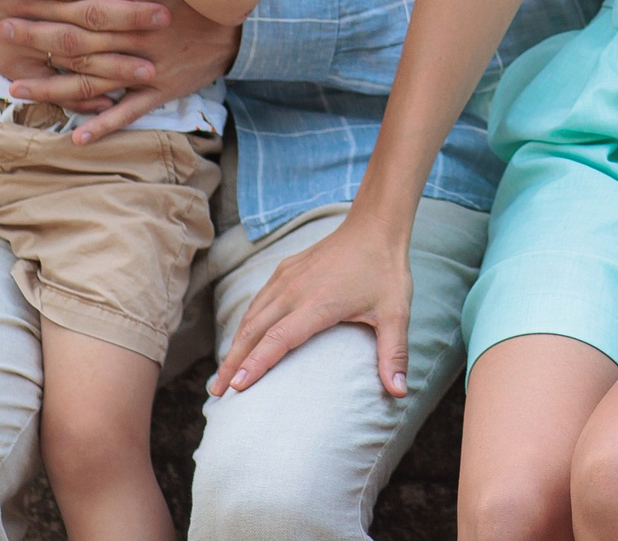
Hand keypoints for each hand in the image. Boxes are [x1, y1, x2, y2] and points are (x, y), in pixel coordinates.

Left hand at [0, 0, 240, 143]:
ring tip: (15, 86)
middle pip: (80, 30)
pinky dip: (103, 124)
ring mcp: (150, 63)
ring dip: (54, 84)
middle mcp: (140, 29)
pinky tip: (74, 136)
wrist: (245, 24)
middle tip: (1, 25)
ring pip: (96, 76)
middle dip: (38, 28)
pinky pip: (130, 110)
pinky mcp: (162, 89)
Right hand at [0, 0, 161, 105]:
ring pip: (72, 50)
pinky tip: (105, 103)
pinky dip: (74, 93)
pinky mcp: (7, 63)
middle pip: (89, 9)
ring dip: (112, 62)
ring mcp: (19, 35)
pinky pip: (45, 82)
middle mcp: (31, 2)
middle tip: (167, 17)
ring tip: (150, 69)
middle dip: (130, 15)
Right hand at [210, 214, 414, 398]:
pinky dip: (245, 324)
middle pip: (254, 331)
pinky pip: (258, 301)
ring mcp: (287, 278)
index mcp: (318, 303)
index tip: (236, 387)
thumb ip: (394, 353)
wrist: (375, 225)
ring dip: (235, 345)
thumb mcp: (396, 313)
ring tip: (223, 373)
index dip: (256, 364)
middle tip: (217, 393)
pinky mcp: (285, 270)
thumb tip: (400, 393)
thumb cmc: (386, 271)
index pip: (278, 339)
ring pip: (251, 316)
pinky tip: (242, 339)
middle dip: (233, 363)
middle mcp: (295, 290)